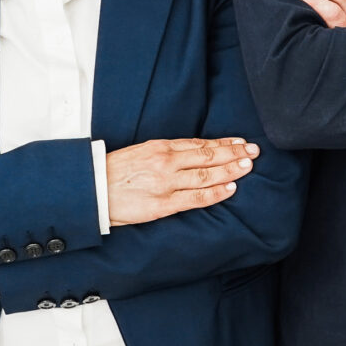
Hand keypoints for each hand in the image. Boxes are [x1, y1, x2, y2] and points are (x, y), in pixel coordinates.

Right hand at [106, 137, 258, 224]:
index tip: (240, 141)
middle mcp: (166, 162)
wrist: (92, 191)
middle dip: (233, 152)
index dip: (223, 142)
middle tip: (253, 151)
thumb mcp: (141, 152)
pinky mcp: (163, 204)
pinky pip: (195, 198)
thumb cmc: (114, 172)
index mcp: (160, 147)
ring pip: (206, 175)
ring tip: (247, 166)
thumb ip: (166, 153)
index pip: (200, 143)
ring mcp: (166, 183)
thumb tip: (192, 153)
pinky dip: (215, 192)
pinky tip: (231, 188)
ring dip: (230, 170)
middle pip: (208, 155)